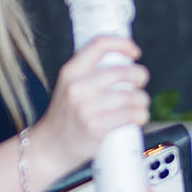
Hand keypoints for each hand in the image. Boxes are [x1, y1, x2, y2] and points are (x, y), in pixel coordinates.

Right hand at [26, 35, 150, 191]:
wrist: (49, 147)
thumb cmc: (64, 117)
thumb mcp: (68, 86)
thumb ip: (89, 73)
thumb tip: (123, 61)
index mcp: (70, 72)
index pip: (99, 45)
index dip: (123, 44)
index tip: (134, 52)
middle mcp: (77, 87)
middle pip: (124, 71)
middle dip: (140, 77)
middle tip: (139, 84)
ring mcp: (86, 108)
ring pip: (134, 96)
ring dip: (142, 101)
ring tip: (137, 105)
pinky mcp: (96, 127)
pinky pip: (133, 115)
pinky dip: (141, 116)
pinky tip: (137, 117)